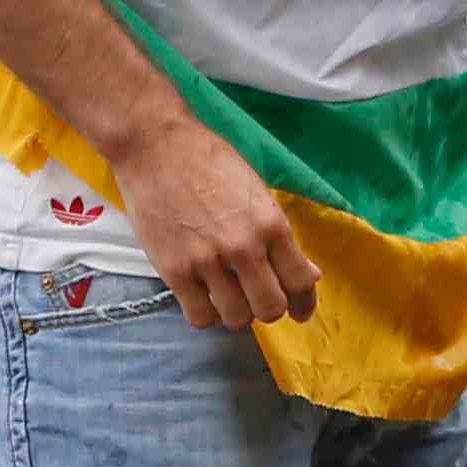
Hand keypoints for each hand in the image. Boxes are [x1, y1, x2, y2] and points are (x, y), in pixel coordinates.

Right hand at [112, 118, 311, 330]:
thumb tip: (309, 273)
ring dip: (237, 313)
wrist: (157, 147)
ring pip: (236, 318)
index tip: (300, 311)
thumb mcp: (258, 192)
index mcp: (271, 225)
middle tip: (260, 300)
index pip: (300, 282)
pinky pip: (199, 317)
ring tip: (231, 298)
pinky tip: (205, 298)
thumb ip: (281, 237)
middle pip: (270, 308)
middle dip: (270, 309)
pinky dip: (207, 314)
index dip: (304, 303)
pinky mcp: (174, 271)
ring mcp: (207, 262)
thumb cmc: (210, 163)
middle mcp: (243, 248)